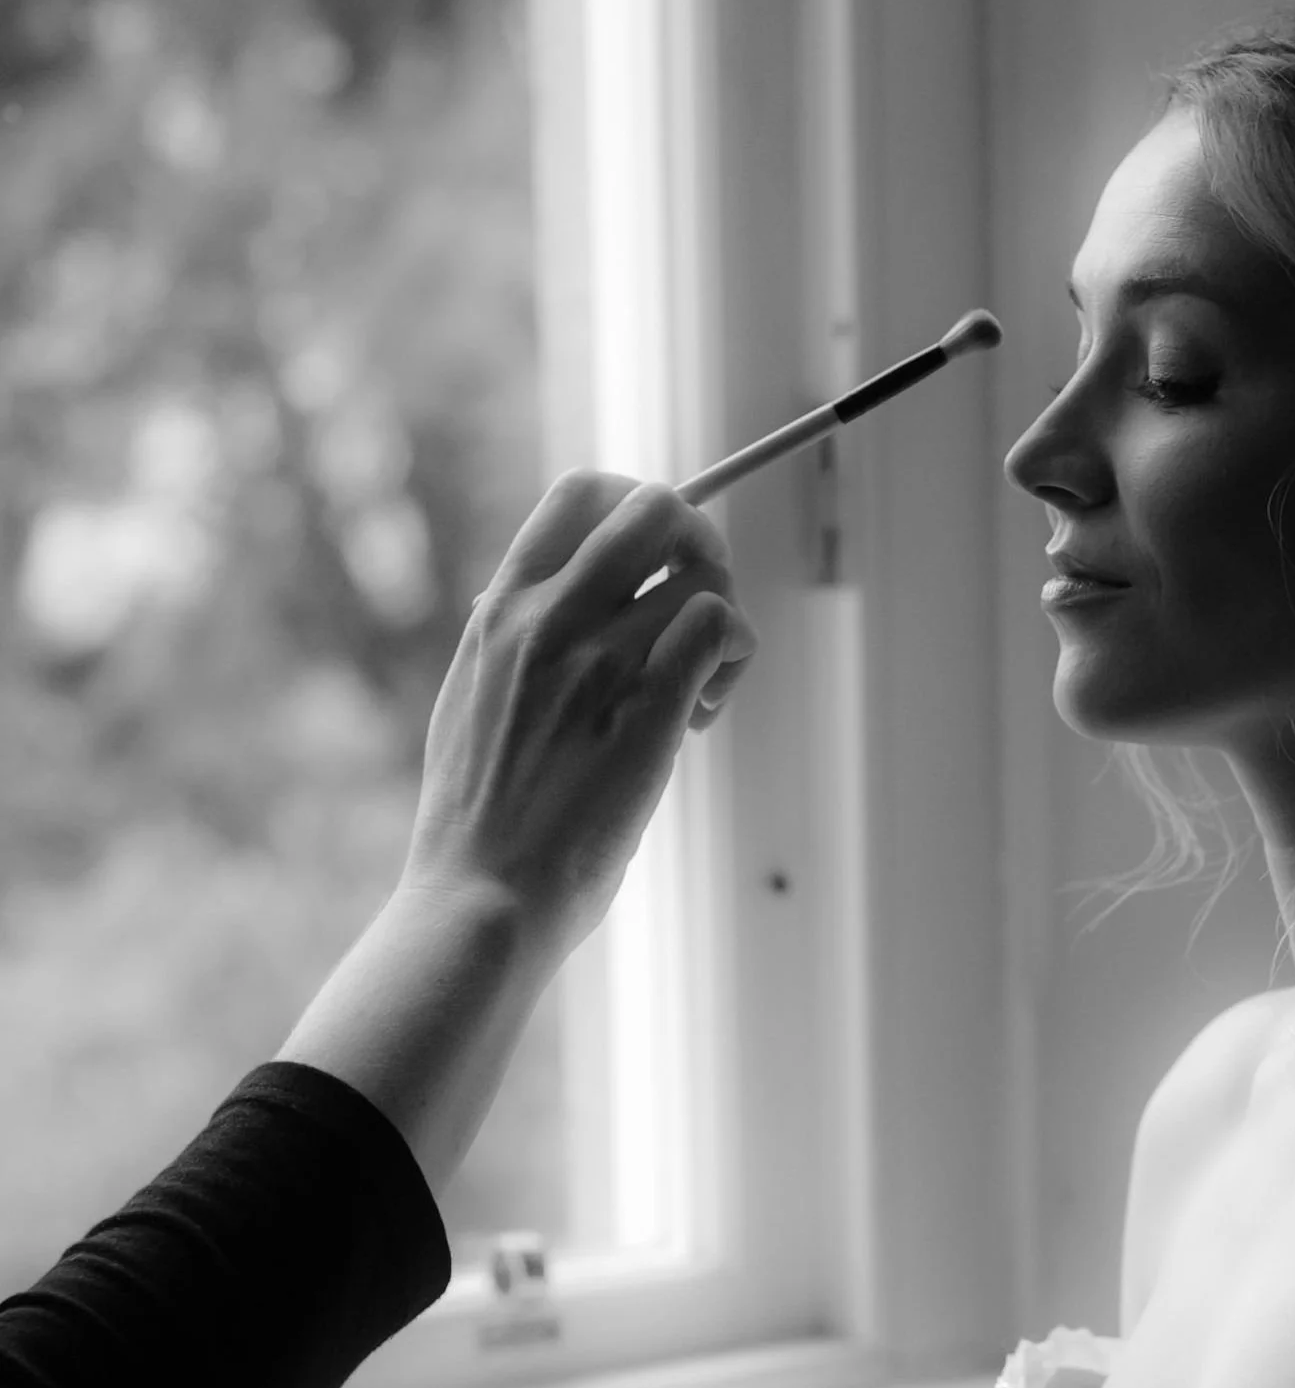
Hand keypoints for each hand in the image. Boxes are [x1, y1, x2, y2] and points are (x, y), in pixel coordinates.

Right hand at [401, 467, 757, 961]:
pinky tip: (702, 708)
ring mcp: (602, 662)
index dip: (637, 507)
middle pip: (657, 507)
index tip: (653, 564)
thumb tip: (517, 602)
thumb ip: (502, 643)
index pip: (580, 492)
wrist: (483, 894)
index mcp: (503, 609)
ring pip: (704, 575)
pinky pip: (720, 627)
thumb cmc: (479, 819)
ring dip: (725, 617)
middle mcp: (551, 618)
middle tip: (699, 607)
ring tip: (699, 683)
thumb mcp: (466, 700)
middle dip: (701, 543)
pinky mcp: (650, 711)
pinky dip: (734, 653)